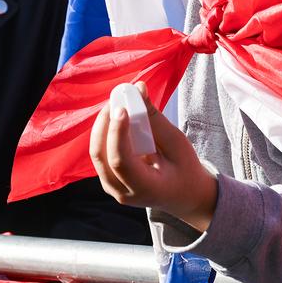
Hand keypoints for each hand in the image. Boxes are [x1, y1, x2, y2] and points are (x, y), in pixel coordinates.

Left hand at [89, 82, 218, 229]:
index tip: (122, 108)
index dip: (117, 133)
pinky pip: (100, 154)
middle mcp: (123, 192)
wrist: (183, 194)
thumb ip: (155, 118)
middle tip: (116, 99)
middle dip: (104, 124)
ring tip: (117, 104)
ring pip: (97, 154)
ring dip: (103, 126)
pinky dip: (105, 133)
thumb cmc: (184, 168)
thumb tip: (139, 88)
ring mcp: (112, 188)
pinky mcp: (108, 180)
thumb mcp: (176, 143)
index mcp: (145, 188)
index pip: (121, 161)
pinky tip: (116, 118)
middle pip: (101, 156)